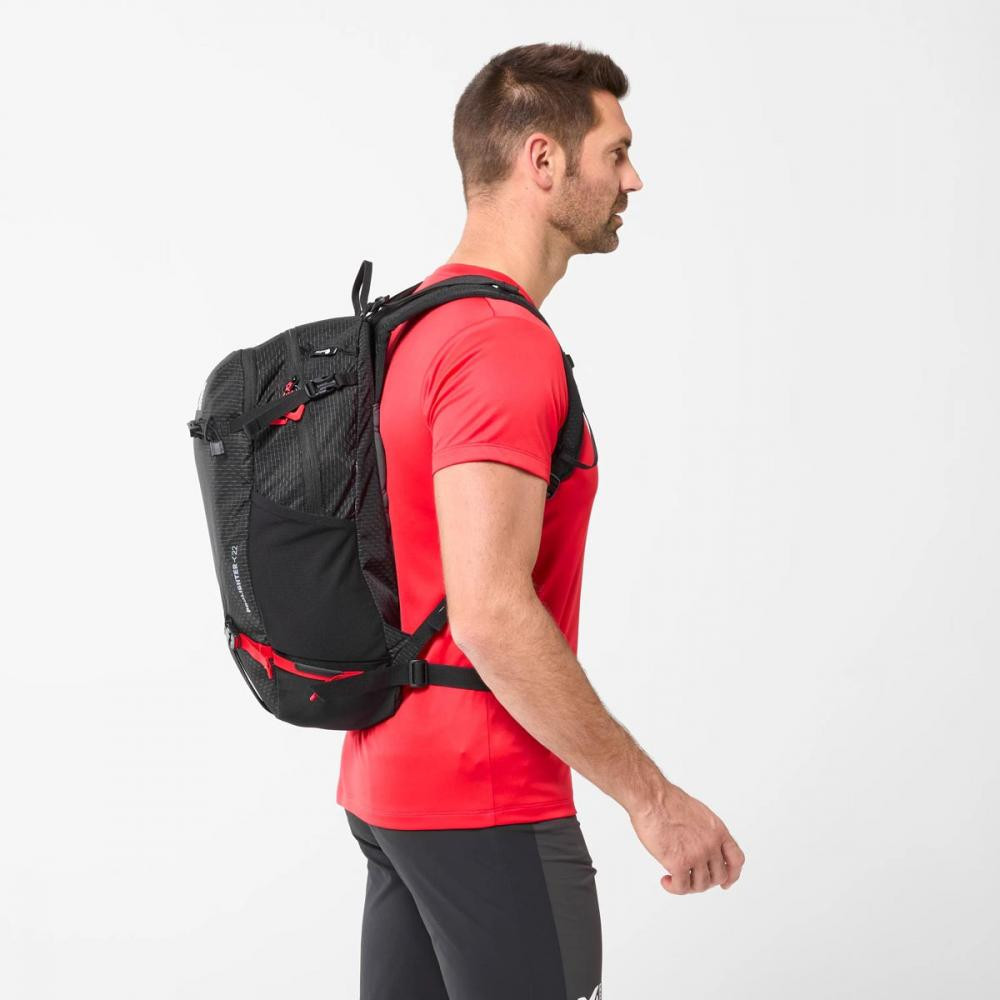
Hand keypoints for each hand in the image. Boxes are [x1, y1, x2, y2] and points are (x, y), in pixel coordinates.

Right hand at [629, 782, 744, 893]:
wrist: (652, 798)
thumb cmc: (668, 801)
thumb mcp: (698, 813)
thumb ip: (706, 832)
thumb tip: (701, 846)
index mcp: (717, 830)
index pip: (736, 859)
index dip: (733, 874)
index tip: (726, 882)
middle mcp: (711, 844)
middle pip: (719, 876)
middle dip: (705, 881)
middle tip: (690, 878)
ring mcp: (697, 854)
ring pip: (701, 885)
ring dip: (688, 886)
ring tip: (675, 878)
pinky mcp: (679, 862)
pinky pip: (682, 887)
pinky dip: (673, 887)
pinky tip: (666, 880)